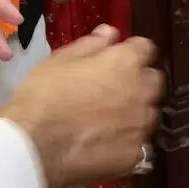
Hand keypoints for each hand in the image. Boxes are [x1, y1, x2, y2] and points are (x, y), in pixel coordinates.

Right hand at [0, 26, 163, 187]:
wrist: (35, 146)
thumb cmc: (44, 95)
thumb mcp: (61, 59)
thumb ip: (92, 44)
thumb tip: (110, 32)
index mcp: (125, 62)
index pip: (146, 48)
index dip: (131, 52)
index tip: (118, 59)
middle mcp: (141, 92)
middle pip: (153, 81)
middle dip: (138, 81)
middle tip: (112, 89)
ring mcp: (141, 126)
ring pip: (147, 114)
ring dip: (134, 112)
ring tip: (107, 121)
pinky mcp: (135, 155)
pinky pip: (139, 144)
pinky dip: (127, 142)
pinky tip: (106, 144)